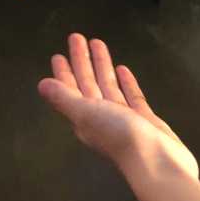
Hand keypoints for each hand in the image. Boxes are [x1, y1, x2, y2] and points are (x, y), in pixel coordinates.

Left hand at [38, 34, 198, 183]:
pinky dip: (126, 83)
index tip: (58, 55)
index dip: (63, 73)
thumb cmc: (119, 136)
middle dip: (81, 62)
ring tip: (98, 44)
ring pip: (108, 87)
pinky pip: (132, 97)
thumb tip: (41, 85)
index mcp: (84, 118)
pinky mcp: (145, 121)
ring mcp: (124, 120)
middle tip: (76, 37)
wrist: (158, 163)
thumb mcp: (86, 114)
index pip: (69, 90)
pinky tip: (123, 69)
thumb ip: (64, 99)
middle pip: (88, 84)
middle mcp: (101, 118)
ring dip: (102, 67)